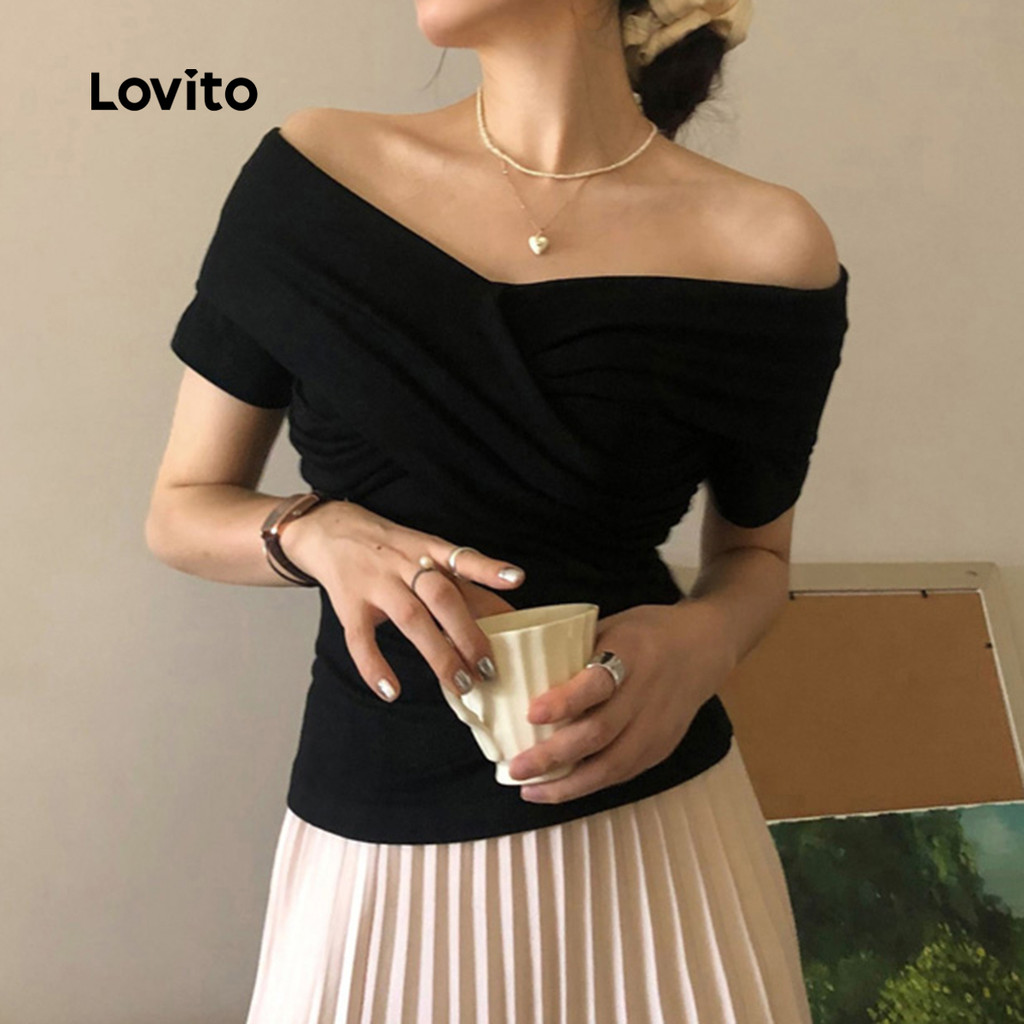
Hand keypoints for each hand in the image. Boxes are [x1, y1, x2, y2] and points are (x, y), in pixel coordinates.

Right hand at [283, 499, 524, 702]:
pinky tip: (392, 691)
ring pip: (410, 618)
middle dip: (468, 632)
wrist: (329, 531)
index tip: (517, 579)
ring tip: (460, 685)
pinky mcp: (349, 606)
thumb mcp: (426, 553)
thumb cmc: (390, 548)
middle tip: (489, 667)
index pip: (462, 557)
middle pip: (440, 595)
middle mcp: (403, 563)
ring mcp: (375, 584)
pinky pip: (361, 639)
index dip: (489, 568)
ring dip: (438, 653)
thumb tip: (509, 616)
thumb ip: (461, 581)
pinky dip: (375, 667)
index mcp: (427, 548)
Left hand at [508, 600, 735, 802]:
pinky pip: (624, 773)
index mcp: (632, 654)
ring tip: (531, 790)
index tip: (532, 712)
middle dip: (553, 756)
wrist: (706, 647)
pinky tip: (562, 788)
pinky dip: (590, 785)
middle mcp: (647, 693)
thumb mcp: (613, 625)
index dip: (565, 701)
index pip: (598, 682)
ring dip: (568, 784)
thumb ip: (577, 651)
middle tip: (516, 767)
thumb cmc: (648, 632)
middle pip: (599, 733)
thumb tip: (525, 674)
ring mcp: (658, 725)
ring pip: (612, 765)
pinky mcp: (663, 746)